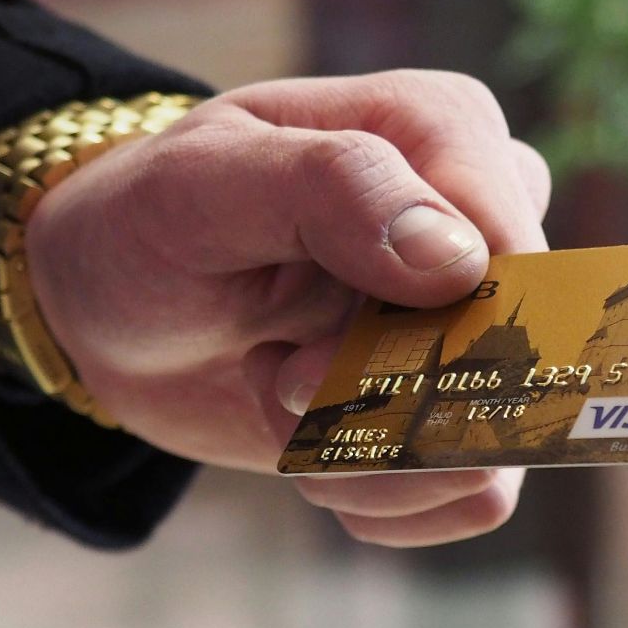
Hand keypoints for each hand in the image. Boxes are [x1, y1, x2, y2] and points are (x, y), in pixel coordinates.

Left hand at [26, 71, 550, 546]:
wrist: (116, 310)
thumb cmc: (152, 223)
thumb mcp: (200, 185)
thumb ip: (330, 188)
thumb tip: (456, 260)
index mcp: (444, 132)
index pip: (511, 258)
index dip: (422, 339)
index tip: (298, 359)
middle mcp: (486, 222)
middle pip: (508, 362)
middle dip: (376, 402)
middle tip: (274, 375)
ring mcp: (480, 321)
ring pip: (495, 446)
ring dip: (366, 456)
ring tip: (279, 400)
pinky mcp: (459, 407)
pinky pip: (477, 495)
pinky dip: (379, 495)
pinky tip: (310, 447)